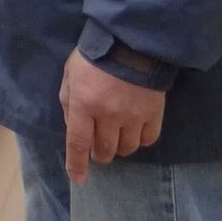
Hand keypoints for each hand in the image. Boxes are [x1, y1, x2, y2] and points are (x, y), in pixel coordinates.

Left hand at [59, 48, 164, 183]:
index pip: (77, 142)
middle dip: (98, 154)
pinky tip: (134, 131)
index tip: (77, 178)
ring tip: (115, 137)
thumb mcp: (69, 75)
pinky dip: (139, 140)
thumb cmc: (93, 57)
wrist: (131, 43)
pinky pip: (147, 139)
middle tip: (96, 147)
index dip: (77, 163)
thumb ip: (68, 101)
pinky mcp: (153, 113)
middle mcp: (108, 115)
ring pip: (126, 148)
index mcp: (83, 104)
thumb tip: (73, 127)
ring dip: (118, 148)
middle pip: (104, 150)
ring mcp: (133, 116)